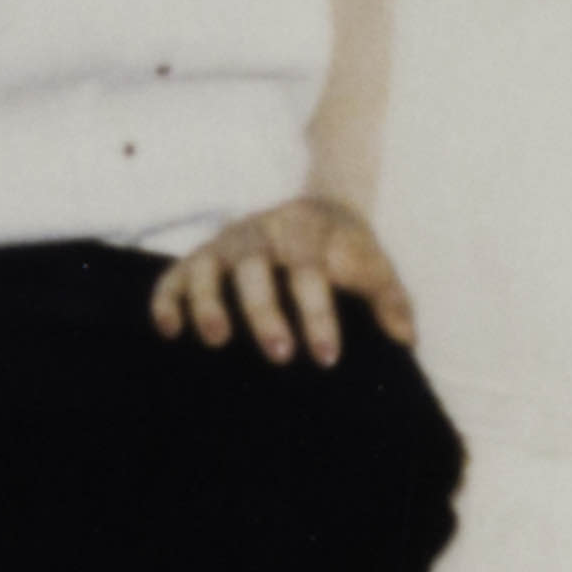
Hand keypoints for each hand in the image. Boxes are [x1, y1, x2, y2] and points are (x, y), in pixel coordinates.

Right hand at [152, 196, 412, 363]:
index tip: (327, 358)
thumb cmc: (347, 253)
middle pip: (255, 268)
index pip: (309, 269)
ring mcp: (224, 244)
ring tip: (217, 341)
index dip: (318, 314)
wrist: (318, 212)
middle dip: (265, 313)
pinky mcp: (196, 260)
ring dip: (208, 304)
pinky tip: (171, 333)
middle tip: (281, 355)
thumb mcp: (374, 266)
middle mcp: (259, 232)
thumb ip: (391, 299)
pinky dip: (166, 301)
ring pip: (206, 268)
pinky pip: (172, 277)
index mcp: (306, 228)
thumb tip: (405, 338)